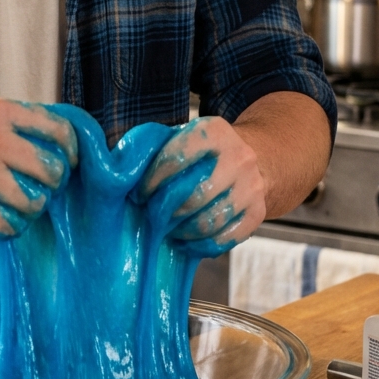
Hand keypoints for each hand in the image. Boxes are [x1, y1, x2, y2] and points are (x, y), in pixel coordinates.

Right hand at [0, 98, 76, 236]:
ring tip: (15, 204)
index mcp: (0, 111)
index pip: (59, 131)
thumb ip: (27, 126)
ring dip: (30, 209)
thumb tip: (77, 143)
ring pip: (34, 202)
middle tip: (39, 189)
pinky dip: (10, 226)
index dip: (71, 152)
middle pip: (51, 170)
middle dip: (51, 185)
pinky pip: (10, 223)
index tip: (67, 164)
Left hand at [139, 116, 266, 247]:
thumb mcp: (184, 137)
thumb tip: (120, 170)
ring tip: (168, 230)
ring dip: (182, 231)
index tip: (139, 195)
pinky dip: (201, 246)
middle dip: (165, 211)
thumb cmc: (205, 154)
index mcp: (213, 132)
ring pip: (209, 220)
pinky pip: (226, 239)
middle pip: (193, 195)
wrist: (258, 160)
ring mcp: (252, 187)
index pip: (175, 157)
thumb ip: (157, 148)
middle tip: (152, 217)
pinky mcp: (258, 213)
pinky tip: (186, 242)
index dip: (151, 181)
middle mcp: (238, 157)